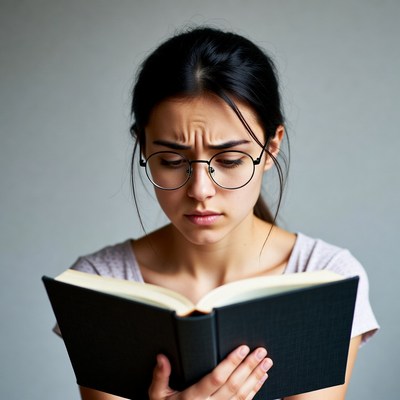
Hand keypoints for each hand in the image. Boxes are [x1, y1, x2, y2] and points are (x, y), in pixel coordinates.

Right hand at [148, 345, 272, 399]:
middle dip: (249, 367)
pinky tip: (262, 378)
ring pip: (242, 394)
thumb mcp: (157, 396)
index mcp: (193, 398)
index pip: (216, 378)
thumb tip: (161, 357)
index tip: (242, 348)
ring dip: (256, 377)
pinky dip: (255, 390)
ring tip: (267, 362)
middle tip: (261, 351)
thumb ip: (160, 377)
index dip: (231, 363)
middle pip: (234, 385)